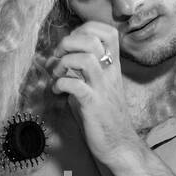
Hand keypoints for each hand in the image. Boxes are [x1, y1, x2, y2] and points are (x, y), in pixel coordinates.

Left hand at [48, 21, 145, 173]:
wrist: (120, 145)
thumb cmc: (105, 118)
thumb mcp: (95, 88)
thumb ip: (80, 73)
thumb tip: (56, 62)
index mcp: (112, 66)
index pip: (107, 31)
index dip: (85, 29)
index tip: (72, 44)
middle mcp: (109, 73)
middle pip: (92, 39)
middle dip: (68, 42)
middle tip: (59, 57)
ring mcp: (102, 88)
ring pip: (85, 59)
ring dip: (63, 63)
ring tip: (57, 74)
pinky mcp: (93, 105)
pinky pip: (75, 85)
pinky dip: (60, 84)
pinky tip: (57, 91)